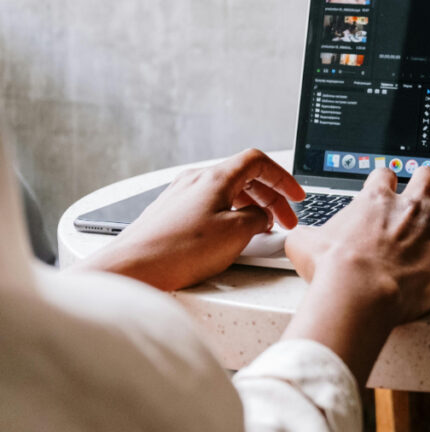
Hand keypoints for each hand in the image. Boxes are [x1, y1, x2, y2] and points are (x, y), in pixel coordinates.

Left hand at [79, 148, 304, 290]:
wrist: (132, 269)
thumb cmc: (178, 251)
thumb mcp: (236, 233)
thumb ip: (258, 219)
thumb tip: (261, 218)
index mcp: (215, 177)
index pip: (258, 162)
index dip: (282, 178)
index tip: (295, 196)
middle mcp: (196, 180)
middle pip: (245, 178)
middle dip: (271, 199)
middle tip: (284, 222)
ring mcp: (181, 196)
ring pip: (228, 193)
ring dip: (251, 209)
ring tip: (262, 232)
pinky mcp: (171, 215)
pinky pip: (211, 207)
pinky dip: (230, 217)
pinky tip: (232, 239)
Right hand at [282, 166, 429, 383]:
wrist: (359, 291)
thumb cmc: (333, 271)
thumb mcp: (305, 245)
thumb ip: (304, 235)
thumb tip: (293, 236)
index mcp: (377, 201)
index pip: (385, 176)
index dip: (387, 181)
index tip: (388, 187)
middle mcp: (411, 207)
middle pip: (427, 176)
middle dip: (427, 181)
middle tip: (425, 190)